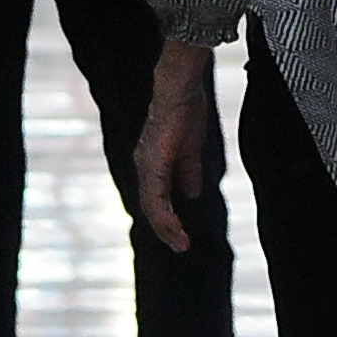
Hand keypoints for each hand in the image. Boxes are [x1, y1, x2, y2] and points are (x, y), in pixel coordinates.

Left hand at [134, 45, 216, 249]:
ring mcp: (146, 166)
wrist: (180, 89)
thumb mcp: (191, 149)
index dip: (168, 219)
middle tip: (181, 246)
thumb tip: (191, 194)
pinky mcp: (152, 164)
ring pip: (151, 207)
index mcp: (153, 164)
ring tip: (181, 244)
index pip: (156, 199)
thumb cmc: (185, 112)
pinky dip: (166, 216)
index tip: (181, 236)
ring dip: (166, 228)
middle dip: (166, 230)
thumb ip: (189, 172)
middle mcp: (145, 167)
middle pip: (151, 207)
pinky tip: (176, 228)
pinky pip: (156, 197)